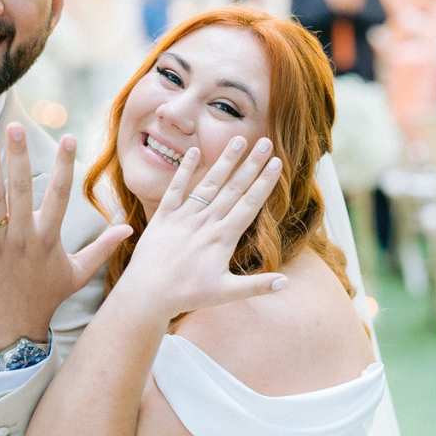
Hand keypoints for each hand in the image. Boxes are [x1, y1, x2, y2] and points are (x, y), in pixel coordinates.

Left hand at [0, 123, 132, 350]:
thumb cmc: (46, 297)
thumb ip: (102, 248)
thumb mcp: (78, 274)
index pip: (60, 195)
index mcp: (49, 239)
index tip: (68, 137)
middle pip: (22, 192)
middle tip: (16, 128)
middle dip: (19, 158)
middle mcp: (24, 239)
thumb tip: (130, 227)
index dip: (64, 165)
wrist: (12, 328)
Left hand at [115, 136, 286, 320]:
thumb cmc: (187, 296)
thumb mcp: (226, 293)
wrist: (148, 294)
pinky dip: (184, 171)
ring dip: (225, 161)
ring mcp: (184, 217)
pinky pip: (175, 189)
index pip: (249, 204)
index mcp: (222, 238)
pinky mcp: (163, 217)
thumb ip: (257, 286)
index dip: (264, 182)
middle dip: (251, 164)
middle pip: (233, 188)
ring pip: (208, 184)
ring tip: (238, 139)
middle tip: (266, 142)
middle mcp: (205, 223)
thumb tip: (287, 283)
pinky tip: (195, 152)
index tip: (277, 163)